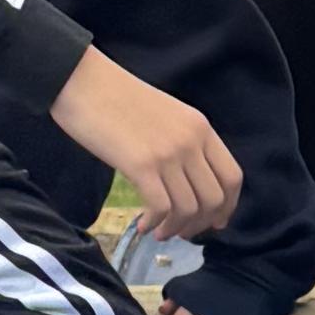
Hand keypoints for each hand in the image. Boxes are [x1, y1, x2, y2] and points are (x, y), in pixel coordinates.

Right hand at [53, 47, 240, 236]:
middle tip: (182, 232)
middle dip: (201, 224)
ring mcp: (168, 153)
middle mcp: (191, 141)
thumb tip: (189, 184)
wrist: (83, 81)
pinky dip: (156, 224)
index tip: (215, 222)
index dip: (228, 206)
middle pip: (214, 199)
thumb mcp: (166, 115)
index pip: (232, 176)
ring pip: (189, 208)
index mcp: (201, 127)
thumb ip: (183, 143)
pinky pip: (162, 208)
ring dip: (176, 228)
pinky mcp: (142, 165)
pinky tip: (143, 225)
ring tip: (160, 232)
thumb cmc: (117, 98)